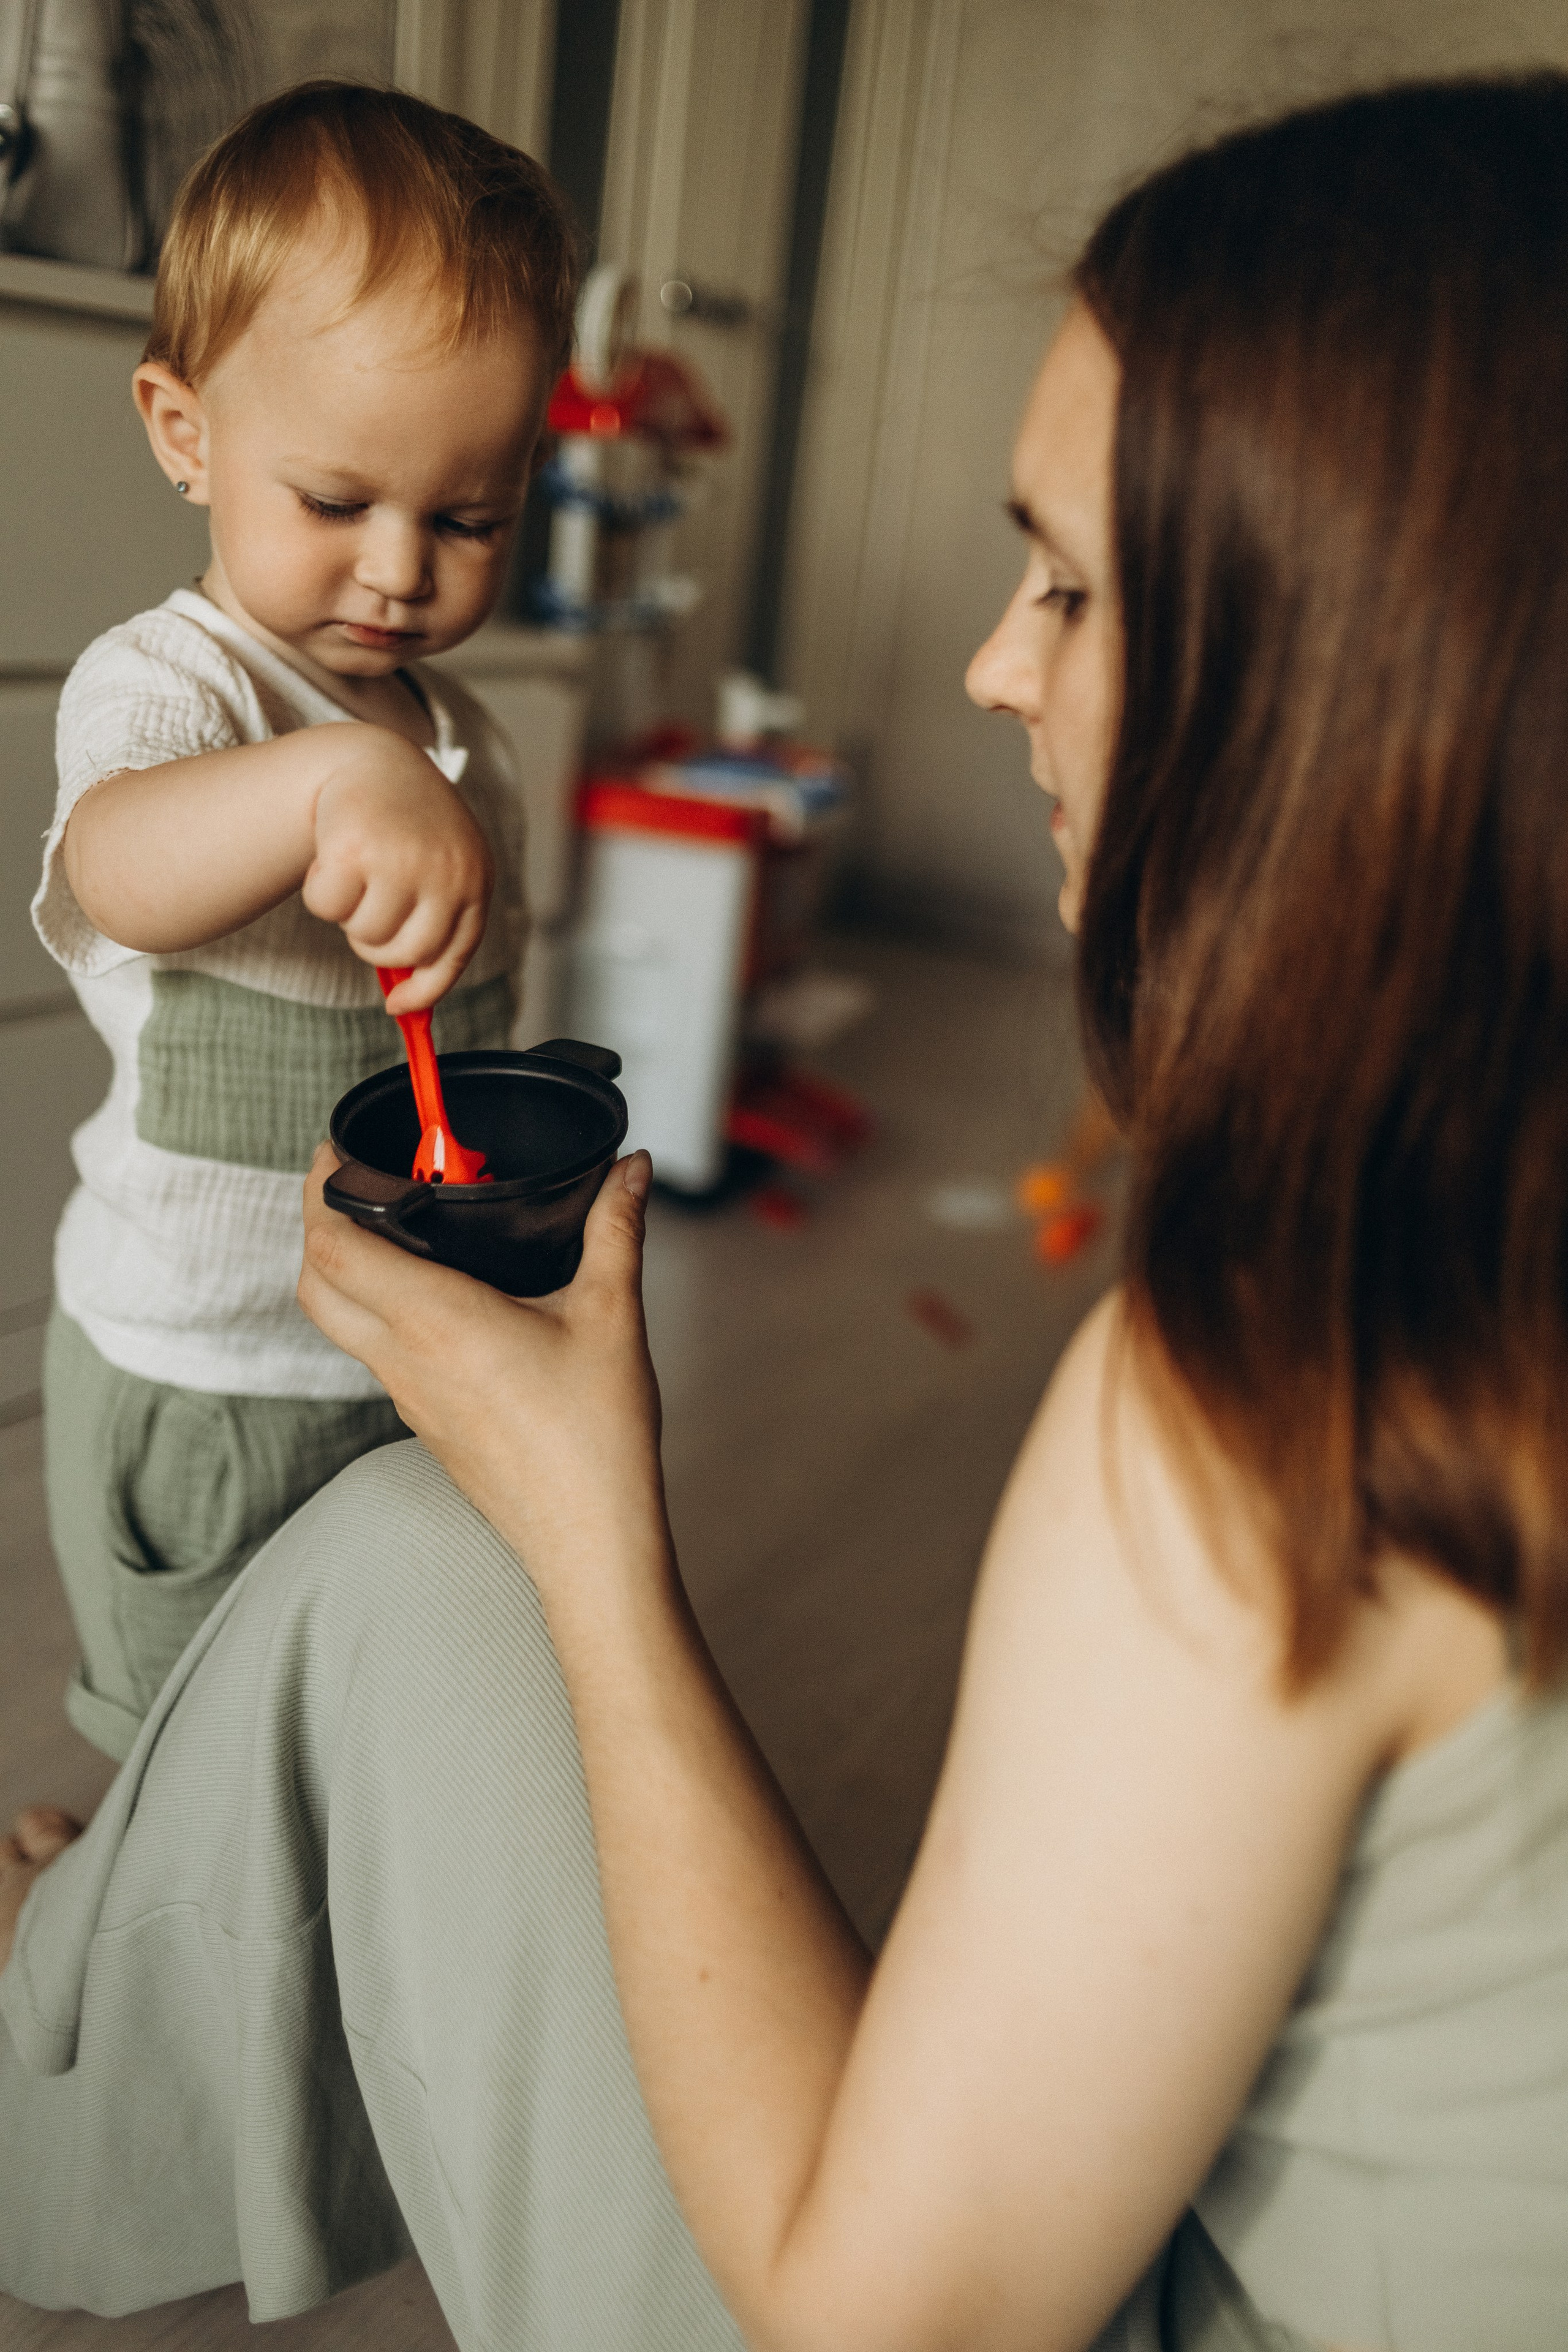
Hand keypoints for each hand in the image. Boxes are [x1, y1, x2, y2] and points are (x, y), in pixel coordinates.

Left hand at [298, 1146, 666, 1595]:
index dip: (319, 1187)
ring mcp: (408, 1396)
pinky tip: (432, 1295)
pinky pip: (376, 1354)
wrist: (590, 1541)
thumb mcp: (614, 1314)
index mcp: (437, 1321)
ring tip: (392, 1227)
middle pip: (314, 1283)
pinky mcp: (425, 1421)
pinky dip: (378, 1310)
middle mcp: (406, 1359)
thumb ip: (616, 1228)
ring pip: (339, 1322)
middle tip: (352, 1182)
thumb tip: (630, 1169)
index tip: (335, 1150)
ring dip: (343, 1268)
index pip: (333, 1244)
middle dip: (317, 1223)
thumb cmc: (598, 1437)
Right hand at [303, 729, 493, 1011]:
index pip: (453, 955)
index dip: (424, 989)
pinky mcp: (355, 848)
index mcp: (475, 881)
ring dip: (350, 913)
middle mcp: (447, 872)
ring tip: (358, 871)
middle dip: (377, 942)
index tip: (397, 1006)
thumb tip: (406, 1003)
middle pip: (403, 953)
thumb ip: (434, 925)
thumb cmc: (409, 827)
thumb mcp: (441, 870)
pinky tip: (332, 857)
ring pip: (363, 934)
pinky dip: (321, 892)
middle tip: (369, 904)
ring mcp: (403, 860)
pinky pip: (327, 907)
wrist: (375, 761)